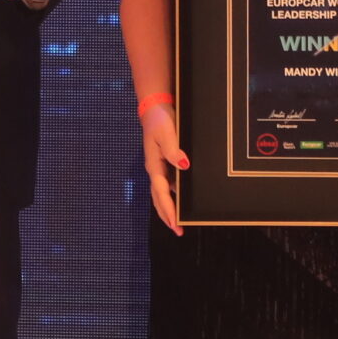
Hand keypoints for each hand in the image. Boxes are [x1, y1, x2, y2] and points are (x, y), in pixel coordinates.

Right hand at [141, 102, 188, 235]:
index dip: (168, 209)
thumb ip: (174, 150)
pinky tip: (180, 199)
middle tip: (178, 231)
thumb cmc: (160, 119)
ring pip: (162, 193)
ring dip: (168, 207)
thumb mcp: (167, 132)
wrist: (155, 108)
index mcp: (154, 165)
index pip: (161, 192)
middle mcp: (154, 169)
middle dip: (167, 215)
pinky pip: (167, 184)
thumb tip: (184, 166)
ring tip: (177, 222)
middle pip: (159, 197)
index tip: (175, 224)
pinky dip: (171, 195)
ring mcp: (158, 167)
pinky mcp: (163, 162)